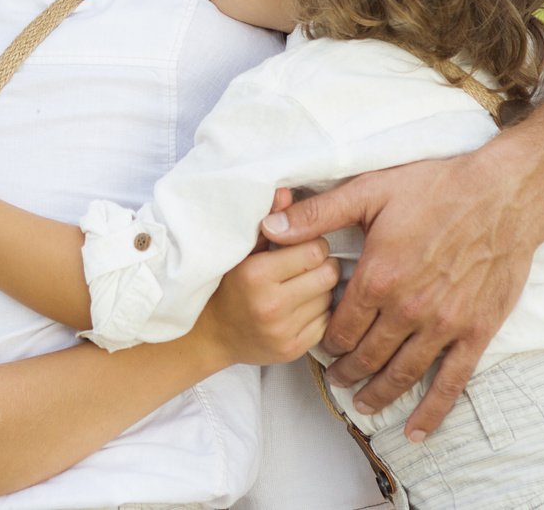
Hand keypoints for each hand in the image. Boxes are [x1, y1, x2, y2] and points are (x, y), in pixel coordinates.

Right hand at [195, 233, 339, 369]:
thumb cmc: (228, 284)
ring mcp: (284, 331)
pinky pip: (327, 323)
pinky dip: (320, 312)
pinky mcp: (294, 350)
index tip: (303, 244)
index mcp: (256, 274)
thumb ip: (267, 222)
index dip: (313, 243)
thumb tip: (288, 193)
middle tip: (307, 264)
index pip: (314, 250)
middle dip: (323, 265)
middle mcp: (272, 305)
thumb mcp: (241, 250)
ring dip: (322, 289)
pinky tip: (303, 306)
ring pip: (330, 298)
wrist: (212, 335)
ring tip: (303, 284)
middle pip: (327, 274)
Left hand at [258, 147, 543, 438]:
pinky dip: (432, 410)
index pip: (341, 325)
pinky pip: (452, 381)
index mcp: (378, 277)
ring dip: (380, 393)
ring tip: (363, 405)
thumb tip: (269, 226)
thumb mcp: (369, 191)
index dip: (327, 341)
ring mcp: (444, 325)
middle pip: (368, 355)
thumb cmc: (436, 187)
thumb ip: (317, 215)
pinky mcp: (477, 332)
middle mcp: (409, 309)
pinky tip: (417, 430)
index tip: (320, 346)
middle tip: (336, 381)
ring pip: (403, 373)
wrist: (503, 195)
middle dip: (347, 371)